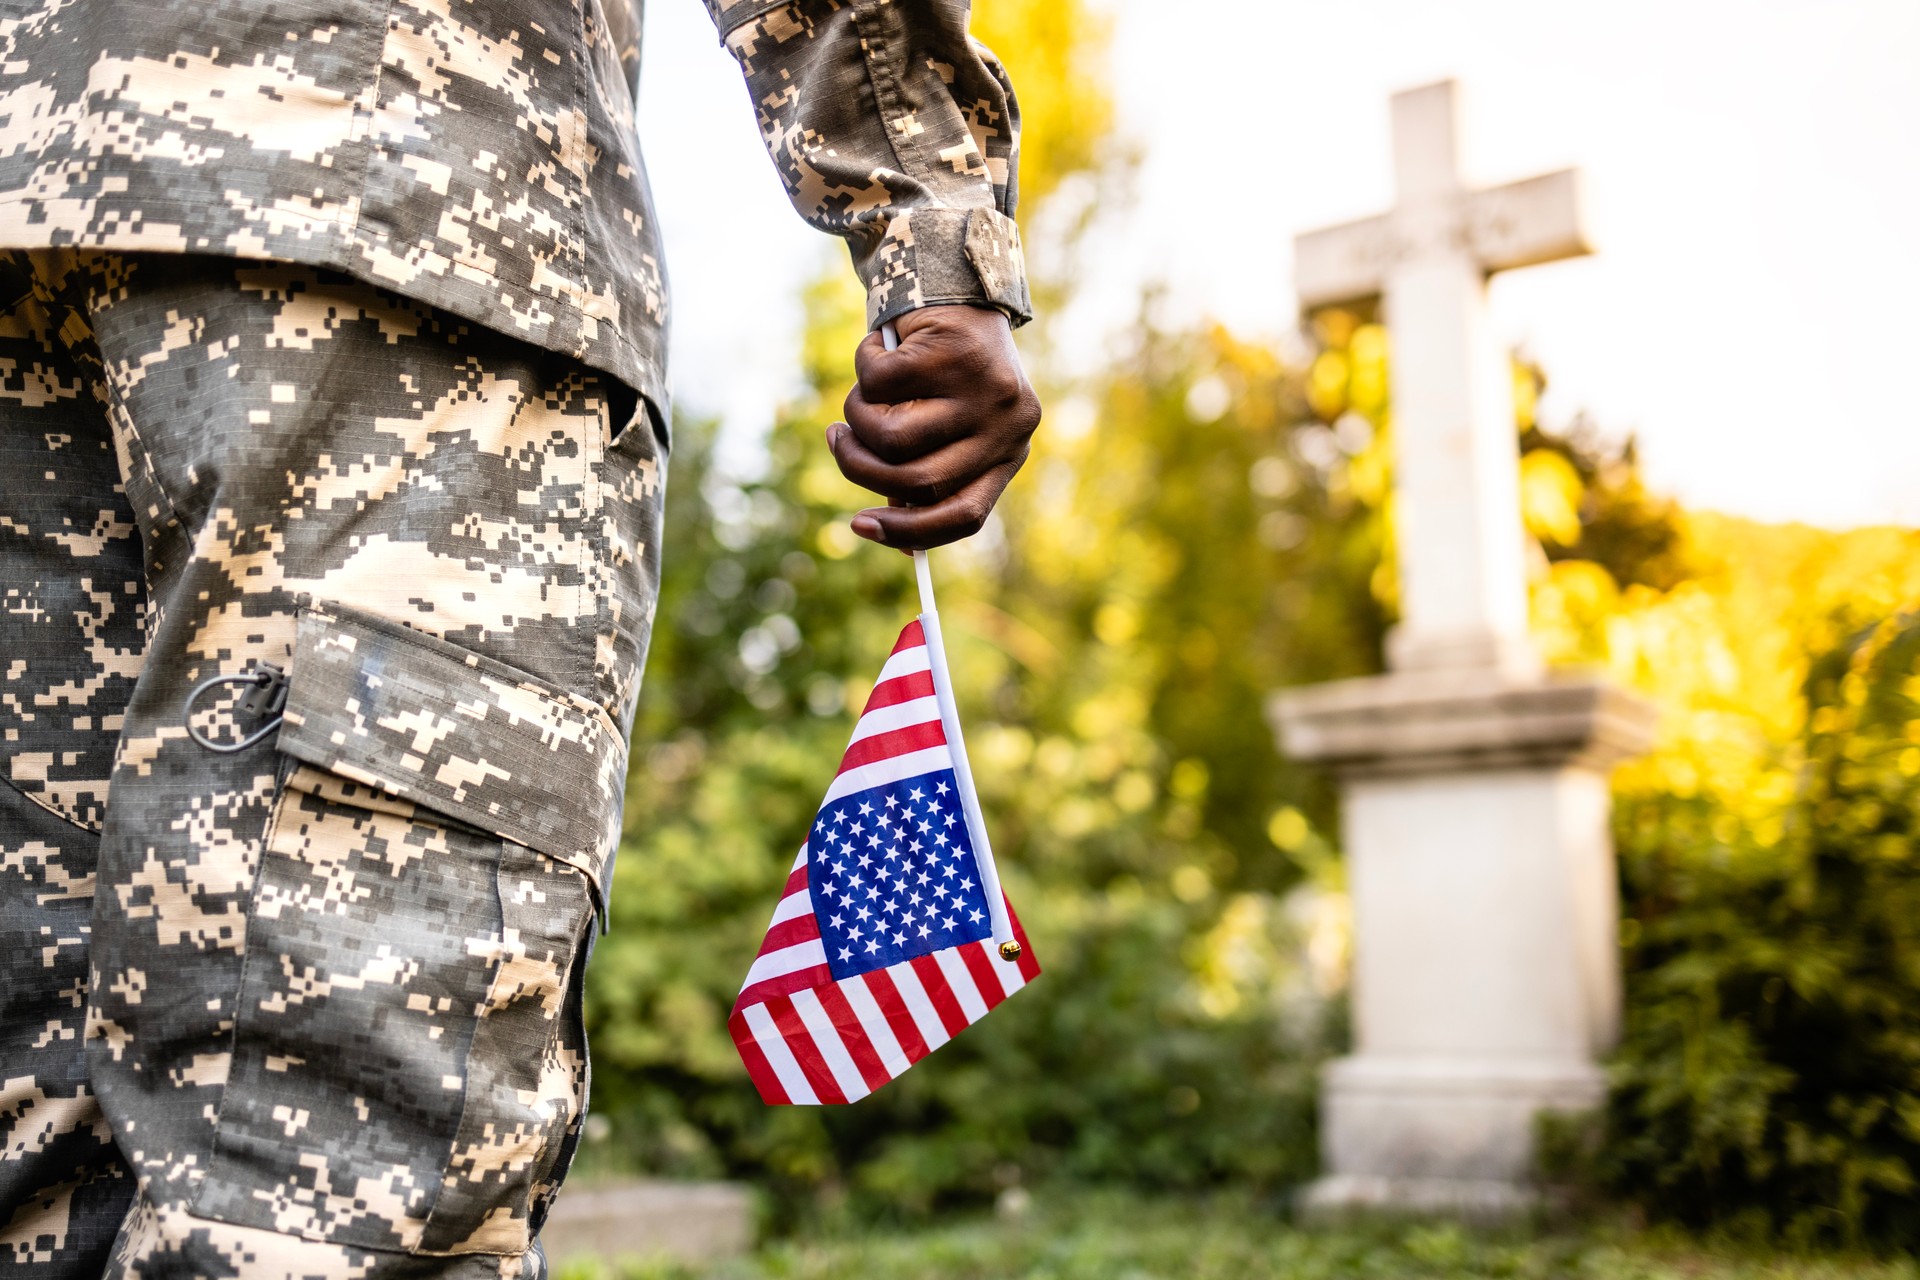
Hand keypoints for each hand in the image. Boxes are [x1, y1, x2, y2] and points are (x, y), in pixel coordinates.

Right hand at [827, 304, 1041, 550]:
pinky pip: (878, 385)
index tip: (859, 526)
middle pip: (918, 481)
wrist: (957, 285)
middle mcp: (1007, 426)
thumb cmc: (945, 368)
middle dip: (860, 467)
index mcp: (1009, 452)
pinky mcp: (952, 351)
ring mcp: (983, 389)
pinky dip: (864, 367)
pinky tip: (878, 349)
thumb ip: (925, 469)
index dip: (909, 530)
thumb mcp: (945, 422)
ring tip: (859, 395)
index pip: (965, 515)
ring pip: (890, 435)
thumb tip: (888, 528)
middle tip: (837, 441)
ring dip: (856, 417)